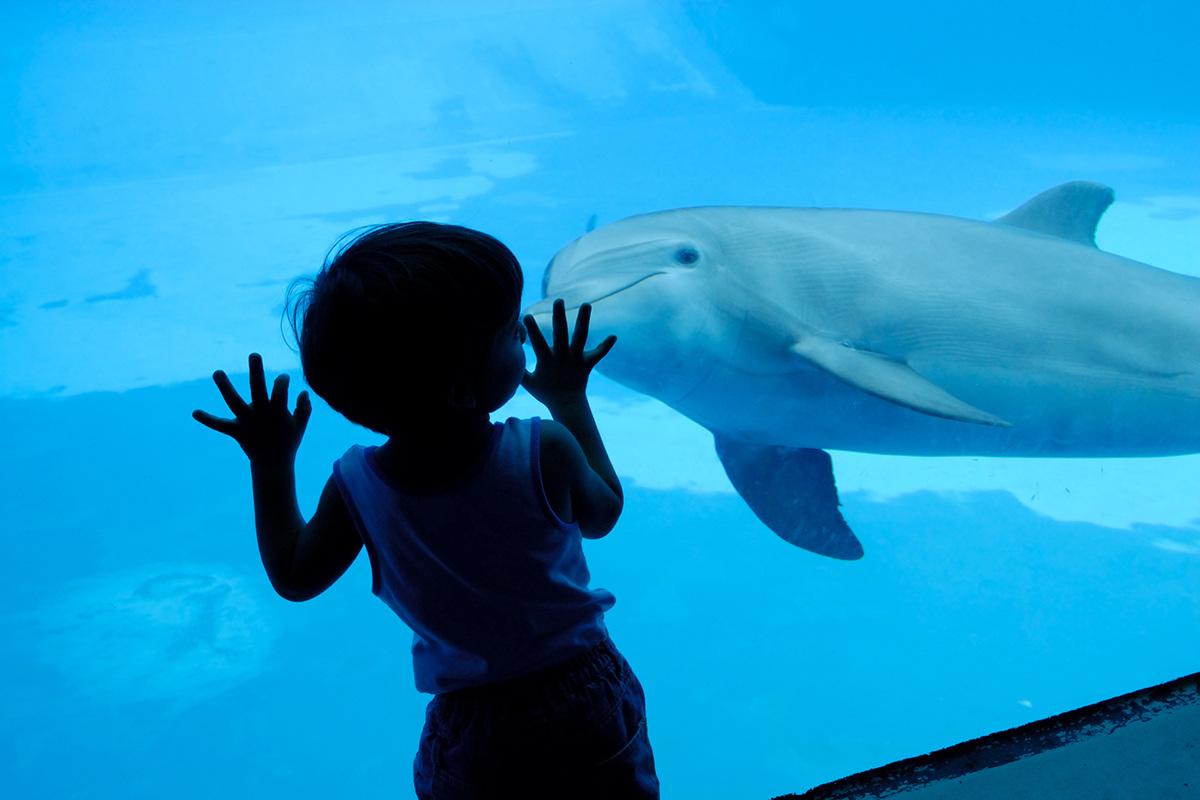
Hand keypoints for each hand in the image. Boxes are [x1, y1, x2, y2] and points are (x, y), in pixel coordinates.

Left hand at [193, 353, 311, 463]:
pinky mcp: (236, 431)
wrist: (273, 464)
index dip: (282, 381)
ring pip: (234, 402)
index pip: (280, 392)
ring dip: (225, 387)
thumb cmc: (288, 440)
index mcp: (278, 414)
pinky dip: (207, 419)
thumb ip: (304, 408)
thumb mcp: (301, 425)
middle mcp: (261, 416)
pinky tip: (194, 412)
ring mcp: (247, 423)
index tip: (283, 377)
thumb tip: (303, 391)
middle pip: (258, 390)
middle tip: (254, 354)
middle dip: (256, 371)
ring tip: (217, 371)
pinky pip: (220, 425)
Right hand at [521, 299, 615, 406]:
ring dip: (583, 320)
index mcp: (547, 361)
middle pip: (561, 334)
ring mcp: (576, 359)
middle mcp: (563, 357)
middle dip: (559, 317)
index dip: (533, 330)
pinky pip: (598, 354)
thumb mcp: (528, 382)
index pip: (538, 343)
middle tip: (559, 300)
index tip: (527, 316)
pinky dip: (606, 346)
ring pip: (581, 337)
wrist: (567, 404)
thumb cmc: (545, 392)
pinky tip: (614, 337)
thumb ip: (519, 369)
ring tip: (587, 304)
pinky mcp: (587, 364)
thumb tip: (505, 357)